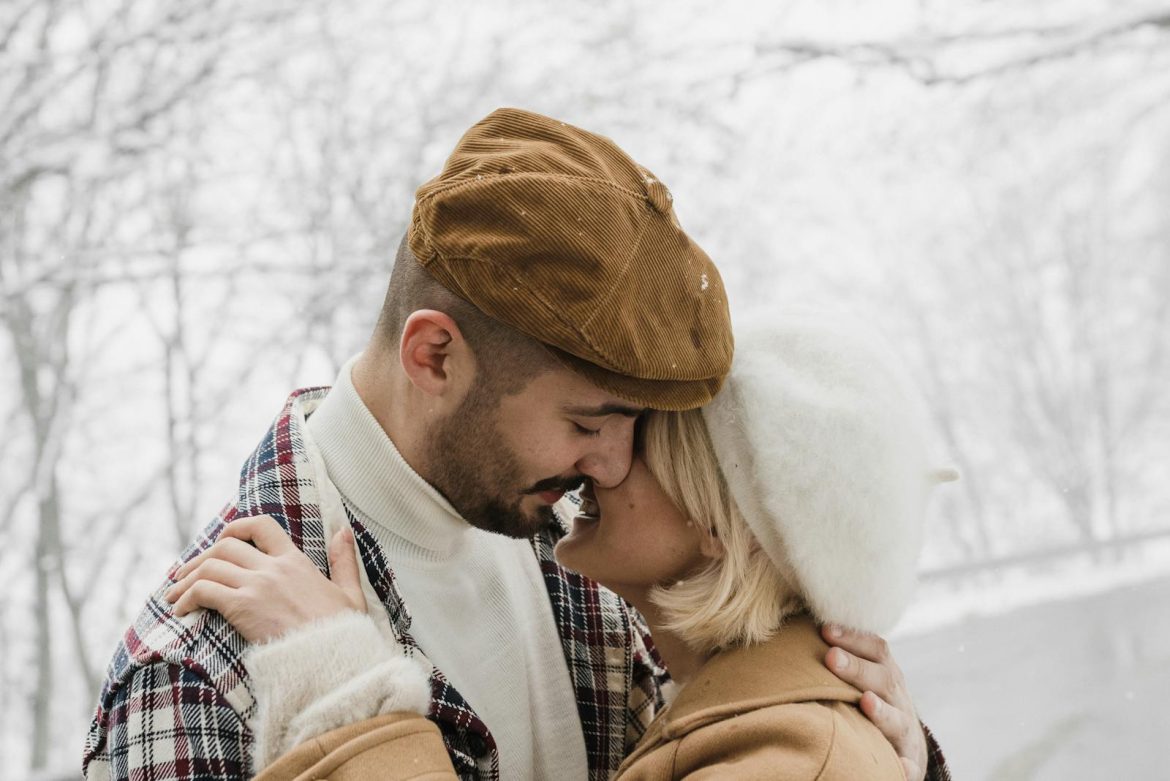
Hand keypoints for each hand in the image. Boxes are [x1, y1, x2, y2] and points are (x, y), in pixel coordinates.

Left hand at [163, 514, 366, 642]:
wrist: (334, 659)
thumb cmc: (343, 633)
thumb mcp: (350, 592)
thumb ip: (344, 560)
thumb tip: (343, 532)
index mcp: (296, 560)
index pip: (260, 526)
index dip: (235, 528)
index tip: (221, 541)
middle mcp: (274, 567)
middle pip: (225, 547)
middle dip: (200, 559)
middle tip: (186, 575)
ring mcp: (257, 586)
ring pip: (210, 567)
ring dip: (186, 580)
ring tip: (175, 595)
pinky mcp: (243, 608)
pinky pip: (204, 591)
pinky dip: (187, 598)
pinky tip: (182, 611)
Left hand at [821, 624, 925, 780]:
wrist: (906, 744)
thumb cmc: (871, 700)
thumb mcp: (867, 677)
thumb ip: (843, 656)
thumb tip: (806, 627)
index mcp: (888, 675)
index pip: (876, 650)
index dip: (853, 637)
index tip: (826, 629)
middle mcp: (898, 700)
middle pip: (883, 680)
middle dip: (858, 668)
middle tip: (832, 657)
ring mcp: (904, 731)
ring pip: (897, 722)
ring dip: (882, 712)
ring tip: (867, 702)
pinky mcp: (908, 762)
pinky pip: (909, 766)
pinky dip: (904, 767)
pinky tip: (900, 768)